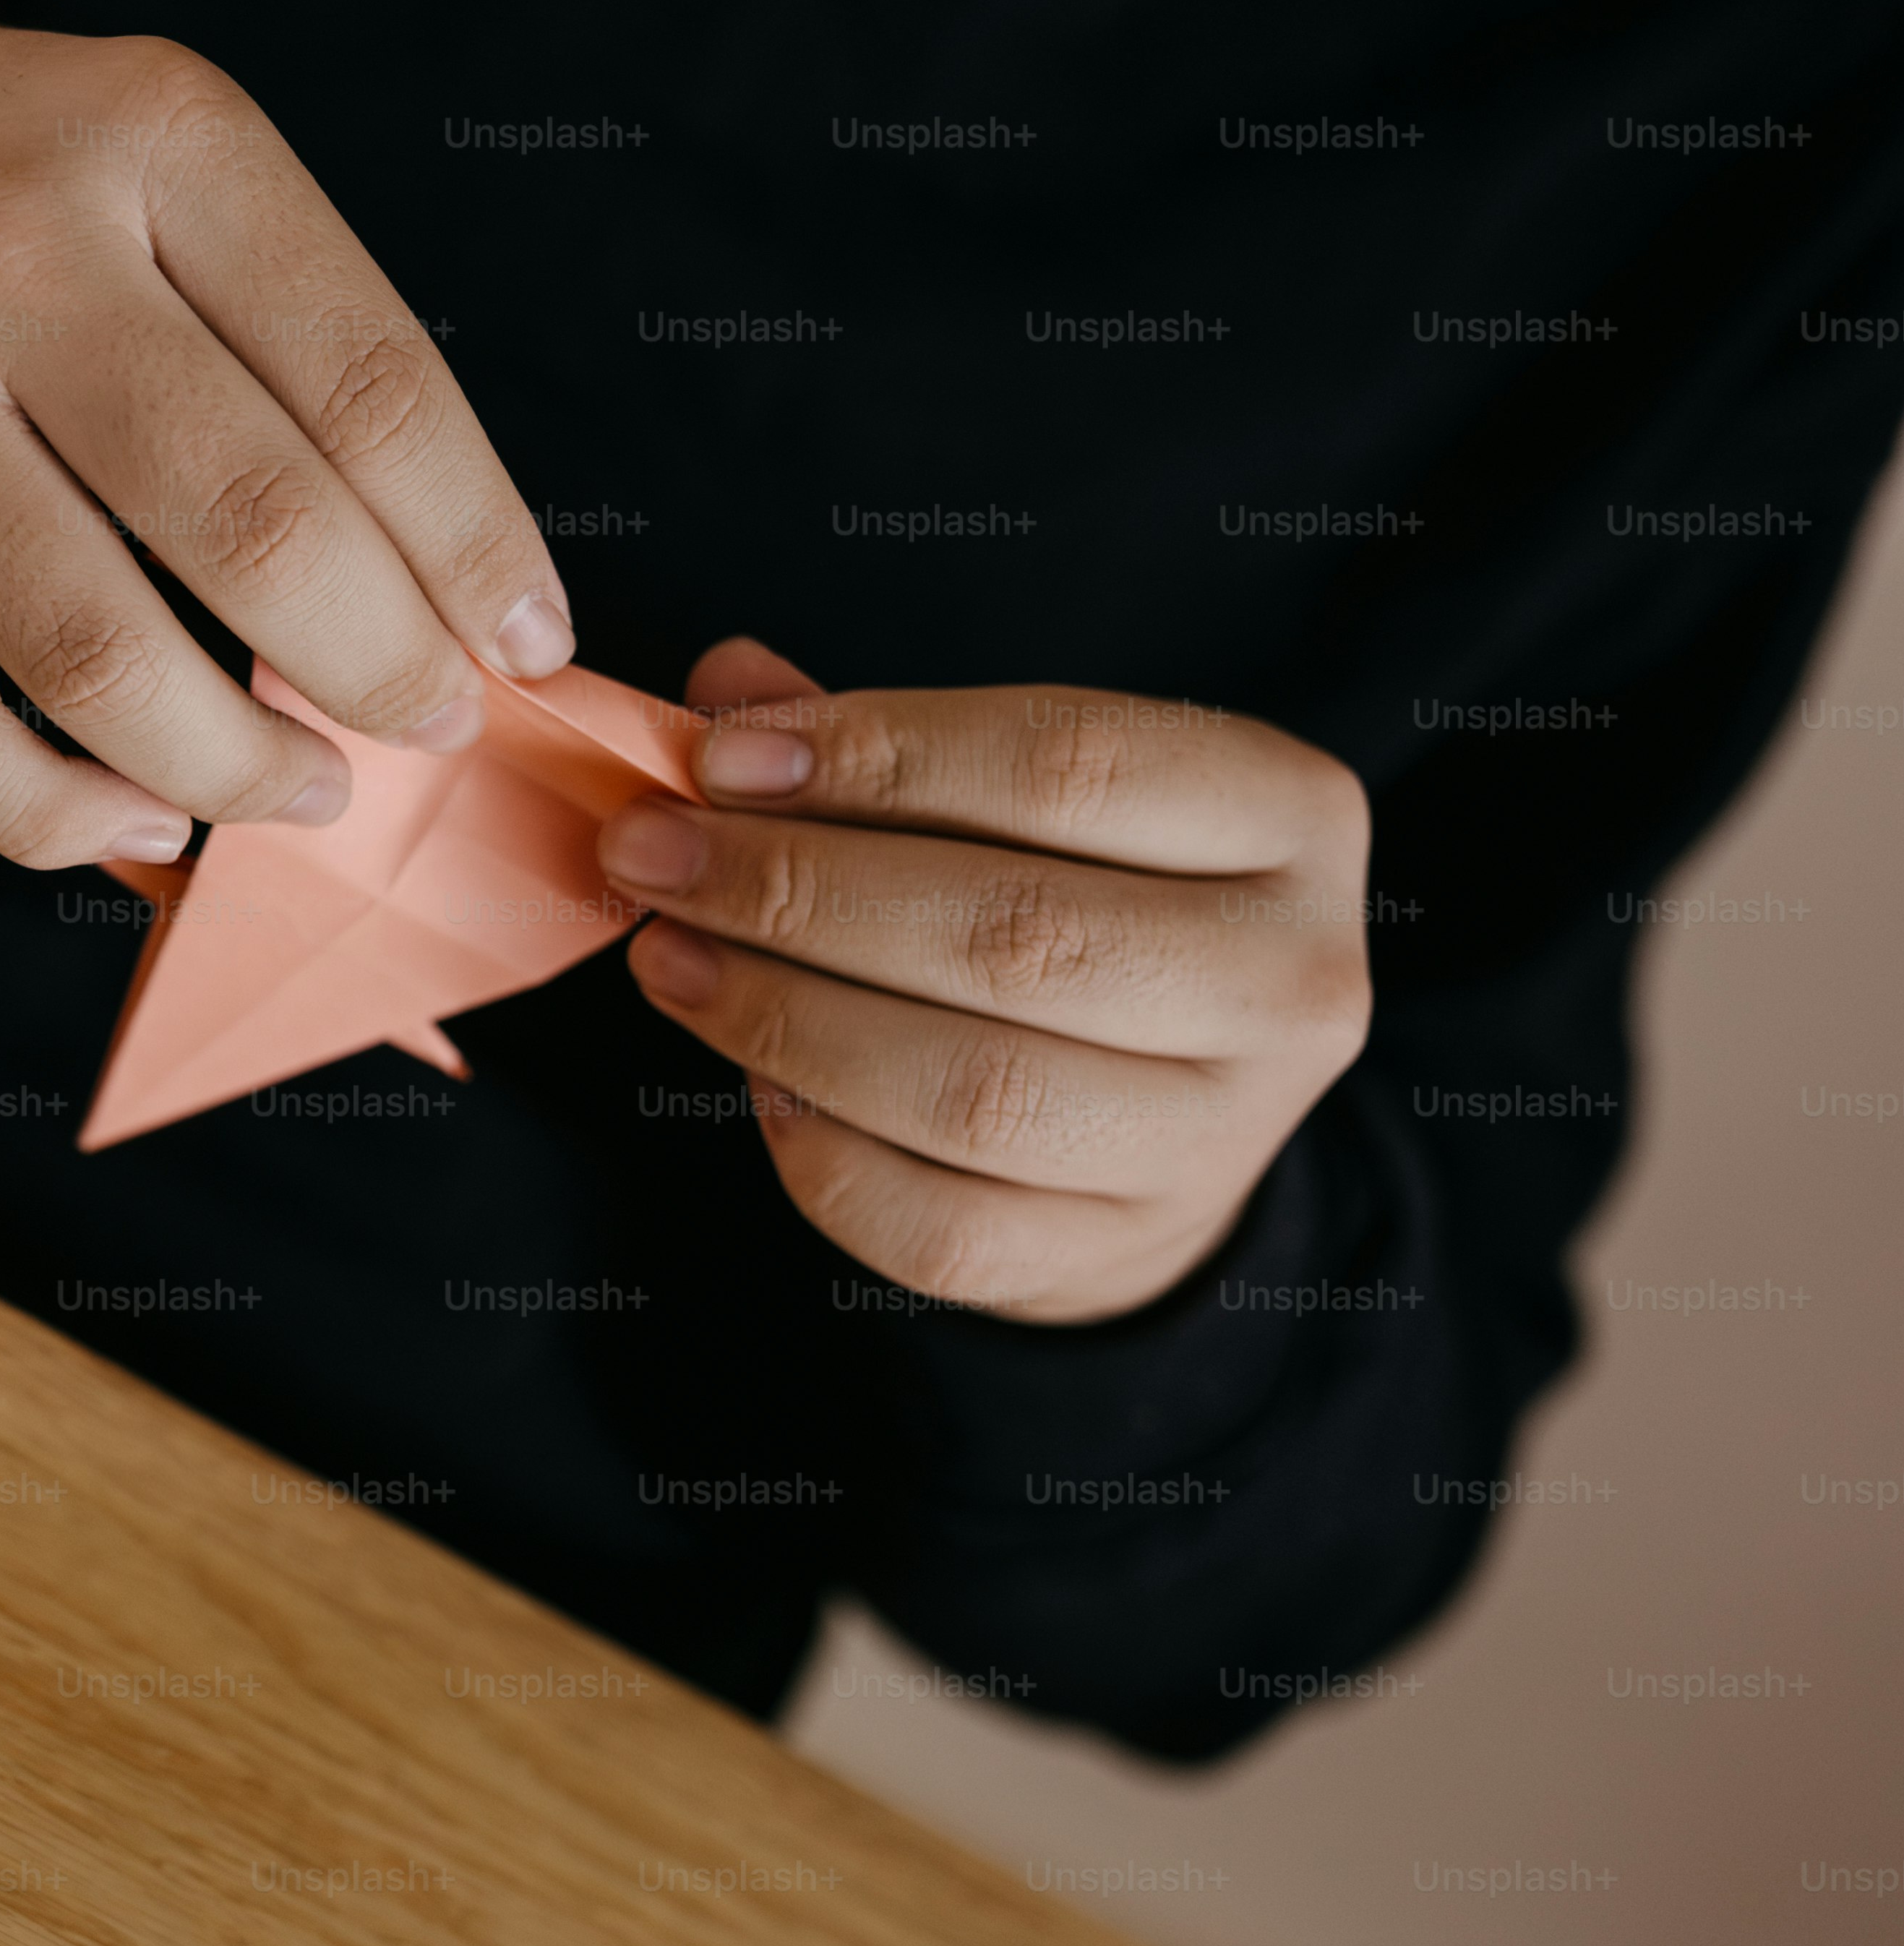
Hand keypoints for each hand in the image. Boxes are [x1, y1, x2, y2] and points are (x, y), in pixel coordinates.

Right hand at [0, 0, 577, 867]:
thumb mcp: (165, 154)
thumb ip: (293, 332)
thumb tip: (445, 589)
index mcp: (154, 137)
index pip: (368, 377)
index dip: (475, 541)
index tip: (528, 643)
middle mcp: (11, 252)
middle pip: (248, 520)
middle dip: (377, 665)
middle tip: (432, 724)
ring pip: (85, 651)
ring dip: (229, 762)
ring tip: (307, 792)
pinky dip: (48, 814)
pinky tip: (140, 821)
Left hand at [602, 640, 1374, 1325]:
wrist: (1168, 1110)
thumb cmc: (1077, 901)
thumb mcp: (1018, 792)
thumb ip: (880, 740)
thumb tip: (722, 692)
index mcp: (1288, 815)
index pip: (1068, 763)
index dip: (879, 755)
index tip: (721, 757)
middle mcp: (1291, 980)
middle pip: (1012, 931)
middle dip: (797, 890)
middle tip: (653, 855)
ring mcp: (1221, 1138)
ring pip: (970, 1087)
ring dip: (782, 1015)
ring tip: (668, 956)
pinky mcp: (1123, 1253)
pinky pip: (936, 1223)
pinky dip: (819, 1150)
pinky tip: (749, 1077)